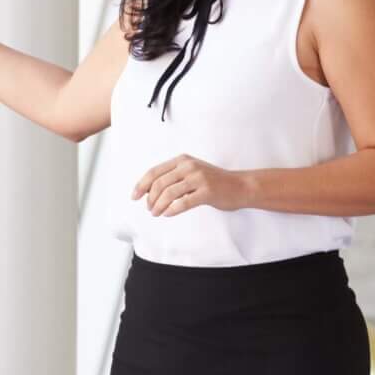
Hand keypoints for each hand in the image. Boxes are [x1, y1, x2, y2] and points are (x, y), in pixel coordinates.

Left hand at [134, 155, 251, 218]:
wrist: (240, 186)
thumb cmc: (214, 182)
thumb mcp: (192, 172)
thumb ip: (174, 177)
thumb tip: (150, 191)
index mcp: (183, 160)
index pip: (155, 172)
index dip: (141, 185)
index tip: (134, 196)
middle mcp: (189, 166)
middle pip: (159, 183)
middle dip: (150, 198)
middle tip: (149, 209)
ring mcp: (198, 178)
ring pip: (169, 193)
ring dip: (158, 206)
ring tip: (156, 213)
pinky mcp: (206, 192)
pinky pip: (183, 203)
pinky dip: (172, 210)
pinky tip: (168, 214)